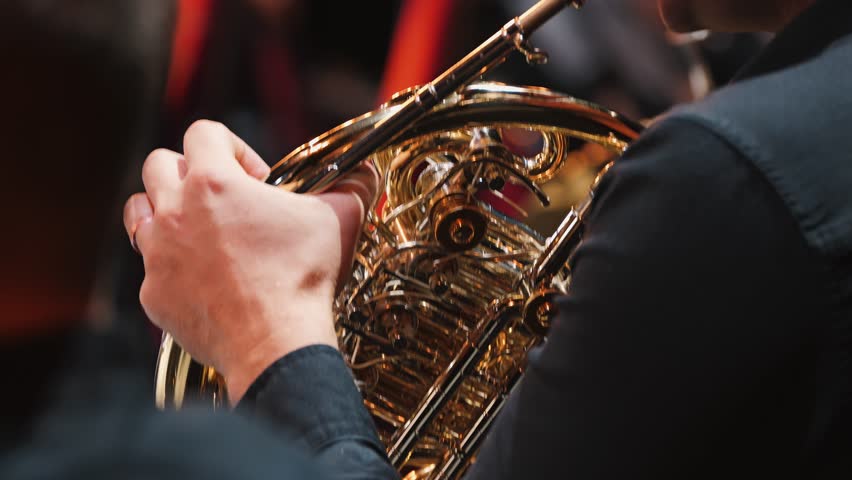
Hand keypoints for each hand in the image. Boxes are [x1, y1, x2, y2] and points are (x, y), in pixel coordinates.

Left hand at [123, 120, 378, 403]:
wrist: (276, 342)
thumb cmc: (303, 276)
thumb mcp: (338, 219)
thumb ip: (351, 186)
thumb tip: (366, 173)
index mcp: (213, 182)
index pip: (203, 132)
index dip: (234, 147)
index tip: (258, 179)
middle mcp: (174, 211)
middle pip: (159, 163)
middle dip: (190, 172)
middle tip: (224, 200)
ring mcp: (158, 254)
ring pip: (139, 211)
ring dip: (165, 212)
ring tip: (201, 232)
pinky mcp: (153, 294)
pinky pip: (152, 268)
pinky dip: (175, 268)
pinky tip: (206, 281)